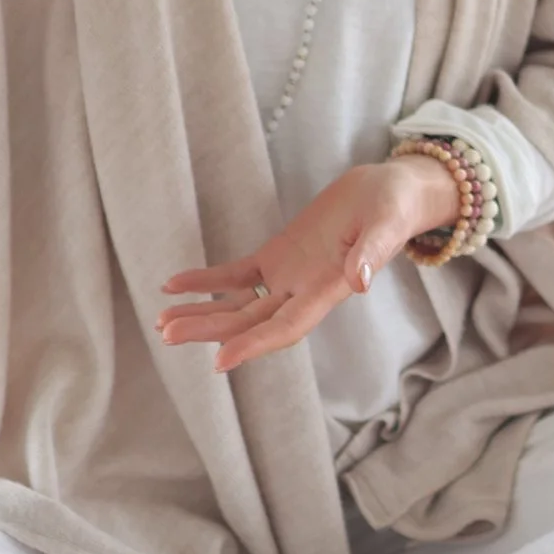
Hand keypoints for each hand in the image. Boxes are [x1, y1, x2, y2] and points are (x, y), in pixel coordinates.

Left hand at [157, 150, 467, 372]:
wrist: (388, 192)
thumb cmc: (392, 209)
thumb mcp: (385, 225)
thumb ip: (371, 253)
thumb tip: (358, 282)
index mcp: (327, 291)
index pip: (285, 328)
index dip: (253, 346)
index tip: (219, 361)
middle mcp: (303, 292)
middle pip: (249, 321)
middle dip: (209, 329)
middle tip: (167, 334)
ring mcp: (287, 277)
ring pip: (237, 304)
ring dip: (201, 313)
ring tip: (161, 322)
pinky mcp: (277, 256)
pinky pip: (235, 274)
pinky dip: (206, 281)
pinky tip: (173, 285)